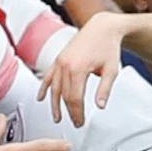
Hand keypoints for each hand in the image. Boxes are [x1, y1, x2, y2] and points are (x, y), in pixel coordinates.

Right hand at [40, 12, 126, 126]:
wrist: (102, 27)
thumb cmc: (108, 46)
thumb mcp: (111, 70)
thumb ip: (105, 89)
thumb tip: (101, 106)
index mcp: (78, 69)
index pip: (75, 98)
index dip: (77, 113)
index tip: (80, 122)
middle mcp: (65, 65)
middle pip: (64, 96)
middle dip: (69, 112)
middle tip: (75, 123)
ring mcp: (60, 61)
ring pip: (54, 88)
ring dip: (55, 105)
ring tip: (57, 117)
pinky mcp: (59, 59)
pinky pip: (48, 76)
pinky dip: (44, 88)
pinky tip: (40, 98)